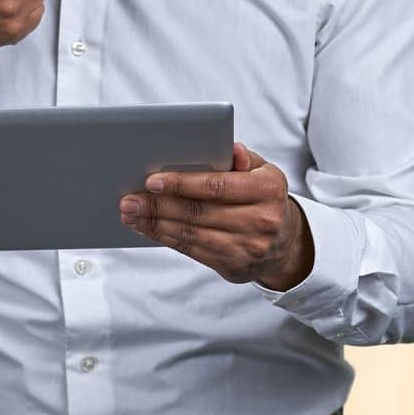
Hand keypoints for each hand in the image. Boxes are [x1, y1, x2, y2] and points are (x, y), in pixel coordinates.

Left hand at [119, 142, 314, 289]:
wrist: (284, 242)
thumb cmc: (263, 196)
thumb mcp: (262, 170)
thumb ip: (242, 158)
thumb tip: (230, 148)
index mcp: (268, 189)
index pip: (217, 186)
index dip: (182, 184)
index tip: (152, 181)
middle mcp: (261, 220)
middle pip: (199, 212)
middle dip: (159, 205)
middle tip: (129, 199)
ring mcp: (248, 247)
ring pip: (191, 234)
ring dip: (155, 224)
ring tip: (130, 214)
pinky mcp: (234, 266)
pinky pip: (192, 251)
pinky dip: (165, 238)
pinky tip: (147, 229)